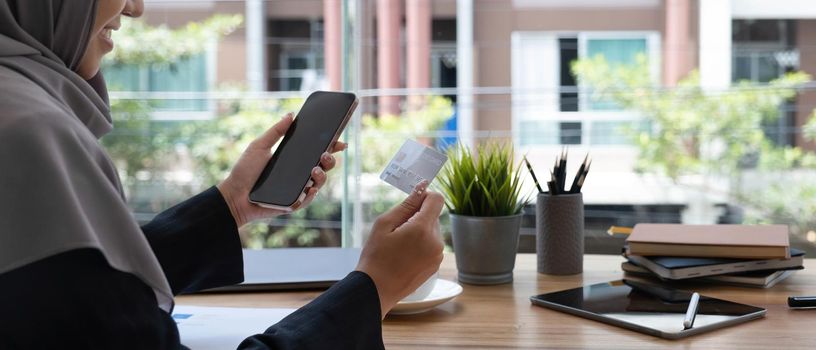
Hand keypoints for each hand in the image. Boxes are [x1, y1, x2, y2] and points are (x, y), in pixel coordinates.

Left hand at [216, 113, 346, 226]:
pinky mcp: (293, 203)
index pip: (316, 151)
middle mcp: (298, 174)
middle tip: (325, 154)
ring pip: (319, 183)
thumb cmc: (245, 171)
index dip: (331, 146)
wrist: (233, 194)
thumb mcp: (259, 146)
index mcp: (294, 159)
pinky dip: (311, 194)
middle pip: (323, 166)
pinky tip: (311, 187)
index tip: (339, 141)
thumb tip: (290, 115)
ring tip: (316, 169)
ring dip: (322, 176)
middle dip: (330, 159)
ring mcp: (297, 189)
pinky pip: (307, 199)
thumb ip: (276, 131)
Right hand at [355, 181, 444, 317]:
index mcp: (422, 229)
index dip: (425, 196)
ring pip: (432, 230)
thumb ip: (406, 204)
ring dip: (420, 231)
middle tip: (397, 229)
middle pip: (433, 215)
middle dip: (418, 216)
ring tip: (399, 244)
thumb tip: (421, 188)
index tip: (412, 201)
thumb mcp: (384, 224)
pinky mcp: (435, 265)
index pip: (436, 199)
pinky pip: (432, 245)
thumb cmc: (376, 256)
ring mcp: (437, 255)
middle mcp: (435, 242)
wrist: (376, 289)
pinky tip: (405, 255)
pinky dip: (421, 244)